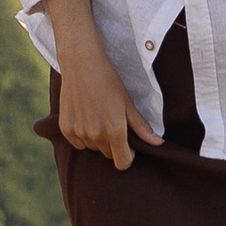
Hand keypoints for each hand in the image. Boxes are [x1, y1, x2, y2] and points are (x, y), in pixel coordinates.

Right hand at [40, 0, 157, 170]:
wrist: (82, 63)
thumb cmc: (109, 81)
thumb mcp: (128, 103)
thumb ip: (142, 127)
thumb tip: (158, 144)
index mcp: (115, 132)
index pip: (123, 163)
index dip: (128, 155)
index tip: (128, 143)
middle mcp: (96, 136)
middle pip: (108, 154)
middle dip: (112, 143)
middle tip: (112, 121)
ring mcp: (79, 133)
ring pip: (93, 147)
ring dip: (97, 138)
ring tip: (97, 114)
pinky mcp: (66, 128)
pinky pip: (78, 142)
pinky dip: (82, 134)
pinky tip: (85, 115)